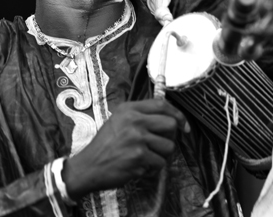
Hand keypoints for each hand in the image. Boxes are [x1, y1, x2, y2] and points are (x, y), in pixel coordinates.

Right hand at [62, 99, 189, 199]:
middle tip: (161, 144)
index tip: (184, 125)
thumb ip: (140, 116)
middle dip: (171, 137)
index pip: (162, 104)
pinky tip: (139, 166)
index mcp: (129, 109)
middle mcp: (134, 121)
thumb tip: (170, 118)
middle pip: (171, 124)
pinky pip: (160, 163)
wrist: (88, 166)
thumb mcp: (118, 121)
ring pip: (169, 146)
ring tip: (146, 157)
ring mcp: (137, 139)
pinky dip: (152, 168)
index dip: (178, 114)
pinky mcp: (139, 157)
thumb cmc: (105, 145)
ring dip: (161, 155)